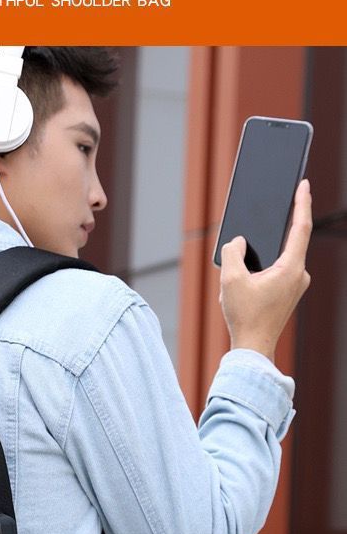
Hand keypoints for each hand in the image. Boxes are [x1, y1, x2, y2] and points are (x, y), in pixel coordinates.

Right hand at [219, 179, 312, 361]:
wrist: (253, 348)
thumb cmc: (244, 316)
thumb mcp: (230, 279)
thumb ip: (233, 252)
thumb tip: (238, 242)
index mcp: (292, 268)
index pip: (301, 227)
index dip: (302, 203)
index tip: (303, 185)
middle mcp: (299, 275)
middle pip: (290, 241)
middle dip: (274, 229)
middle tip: (269, 210)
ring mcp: (295, 286)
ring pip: (280, 258)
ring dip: (263, 254)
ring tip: (244, 263)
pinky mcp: (288, 294)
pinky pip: (277, 271)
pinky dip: (262, 267)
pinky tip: (245, 277)